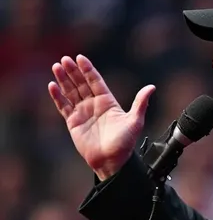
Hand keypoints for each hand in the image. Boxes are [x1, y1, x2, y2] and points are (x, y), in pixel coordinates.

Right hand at [48, 55, 154, 179]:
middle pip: (81, 83)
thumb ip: (140, 103)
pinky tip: (52, 86)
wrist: (111, 161)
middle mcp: (94, 105)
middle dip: (73, 71)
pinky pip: (64, 107)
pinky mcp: (73, 123)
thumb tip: (151, 87)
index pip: (96, 81)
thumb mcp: (134, 121)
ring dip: (63, 80)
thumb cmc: (124, 143)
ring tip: (56, 67)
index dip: (88, 69)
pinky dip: (58, 97)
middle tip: (65, 59)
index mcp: (107, 101)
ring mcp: (83, 113)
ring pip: (71, 92)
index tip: (80, 58)